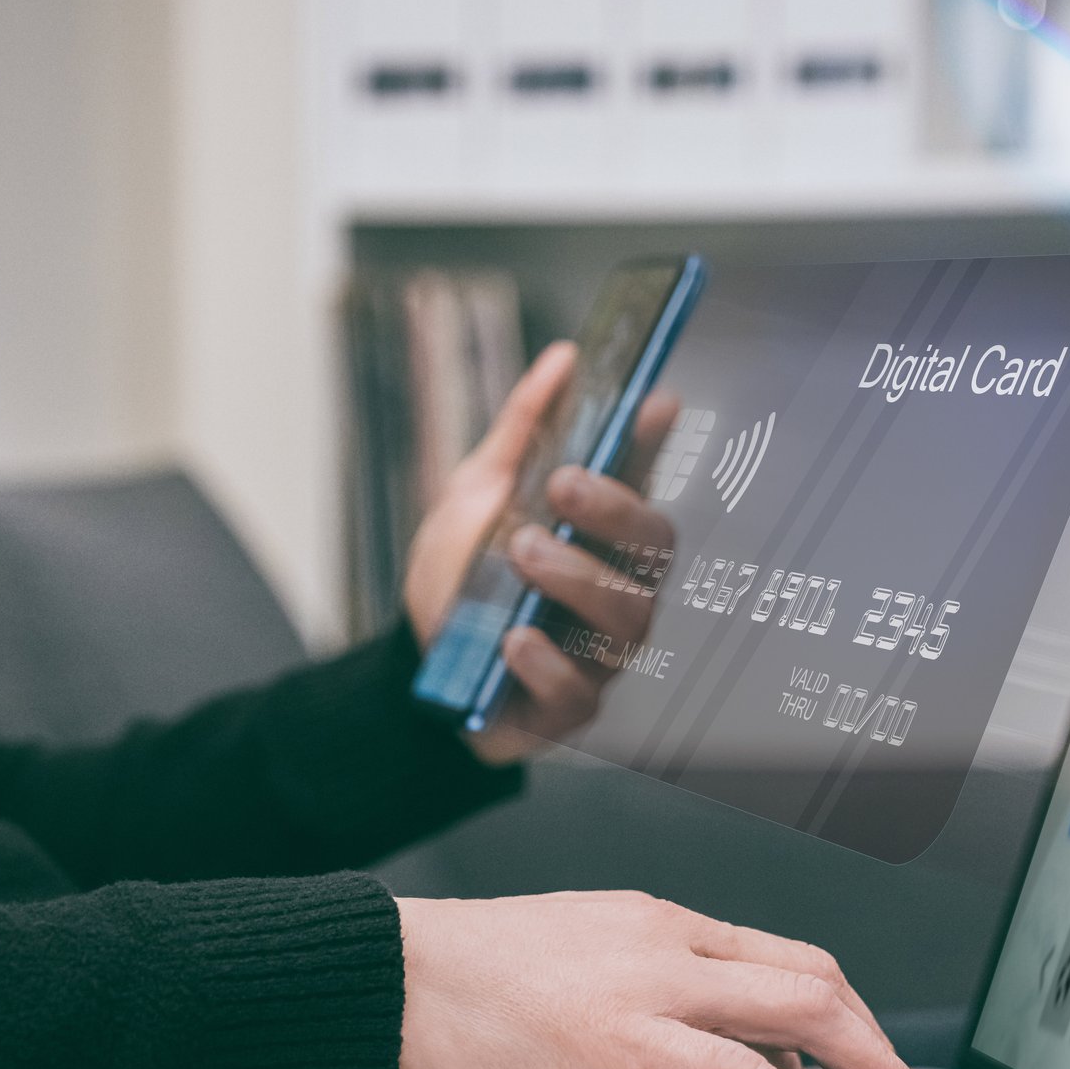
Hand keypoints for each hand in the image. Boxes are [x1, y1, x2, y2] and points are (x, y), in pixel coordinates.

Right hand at [396, 891, 947, 1068]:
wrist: (397, 973)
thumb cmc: (470, 977)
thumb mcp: (581, 965)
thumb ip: (657, 1000)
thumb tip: (723, 1054)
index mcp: (658, 921)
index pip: (783, 958)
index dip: (847, 1015)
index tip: (871, 1066)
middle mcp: (668, 941)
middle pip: (814, 979)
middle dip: (879, 1047)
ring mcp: (649, 985)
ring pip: (799, 1013)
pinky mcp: (622, 1040)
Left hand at [404, 343, 680, 764]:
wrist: (414, 664)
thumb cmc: (461, 577)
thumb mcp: (475, 493)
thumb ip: (519, 431)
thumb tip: (562, 359)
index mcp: (602, 536)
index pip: (645, 483)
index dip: (655, 446)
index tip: (652, 404)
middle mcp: (618, 591)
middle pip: (654, 550)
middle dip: (614, 511)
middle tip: (563, 485)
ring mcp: (600, 653)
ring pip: (627, 618)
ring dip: (578, 578)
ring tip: (524, 554)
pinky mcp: (568, 709)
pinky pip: (577, 693)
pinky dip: (547, 662)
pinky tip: (515, 638)